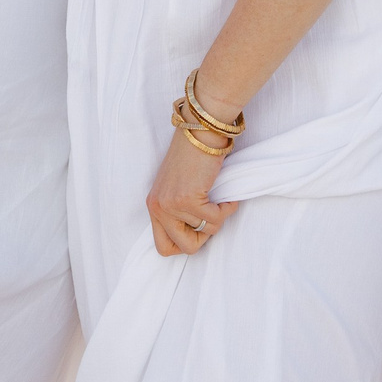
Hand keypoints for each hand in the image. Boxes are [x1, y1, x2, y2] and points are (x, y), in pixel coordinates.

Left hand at [147, 130, 238, 255]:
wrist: (200, 132)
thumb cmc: (193, 157)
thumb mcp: (176, 189)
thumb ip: (178, 213)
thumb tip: (195, 236)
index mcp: (153, 207)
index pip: (164, 248)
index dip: (186, 243)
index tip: (198, 227)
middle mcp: (157, 208)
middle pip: (185, 248)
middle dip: (205, 237)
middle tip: (212, 216)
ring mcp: (171, 205)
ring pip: (206, 232)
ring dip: (219, 217)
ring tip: (220, 199)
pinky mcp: (187, 199)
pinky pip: (216, 219)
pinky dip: (227, 209)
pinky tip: (227, 197)